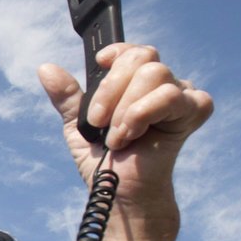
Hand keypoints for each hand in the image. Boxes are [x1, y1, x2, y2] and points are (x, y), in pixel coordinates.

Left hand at [38, 44, 212, 208]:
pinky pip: (172, 96)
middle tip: (98, 121)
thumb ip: (66, 96)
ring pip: (154, 74)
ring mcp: (181, 96)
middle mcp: (162, 85)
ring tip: (116, 136)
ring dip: (125, 109)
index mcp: (136, 83)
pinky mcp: (194, 111)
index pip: (134, 50)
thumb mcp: (78, 125)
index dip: (117, 52)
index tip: (99, 64)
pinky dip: (143, 113)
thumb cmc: (105, 159)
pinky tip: (134, 135)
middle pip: (142, 58)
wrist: (119, 190)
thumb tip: (46, 68)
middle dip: (112, 89)